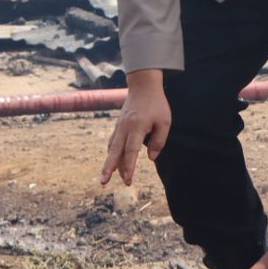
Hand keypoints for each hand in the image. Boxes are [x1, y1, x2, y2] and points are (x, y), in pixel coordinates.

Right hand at [100, 70, 170, 186]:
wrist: (143, 86)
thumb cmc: (156, 104)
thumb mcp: (164, 122)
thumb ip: (159, 141)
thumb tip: (151, 158)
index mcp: (136, 127)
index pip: (130, 151)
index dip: (128, 167)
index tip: (128, 180)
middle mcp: (124, 128)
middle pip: (114, 151)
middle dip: (109, 168)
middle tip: (103, 182)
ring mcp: (119, 126)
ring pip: (112, 148)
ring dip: (109, 163)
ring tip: (106, 177)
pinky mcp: (118, 125)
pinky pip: (113, 141)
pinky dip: (111, 153)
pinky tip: (112, 162)